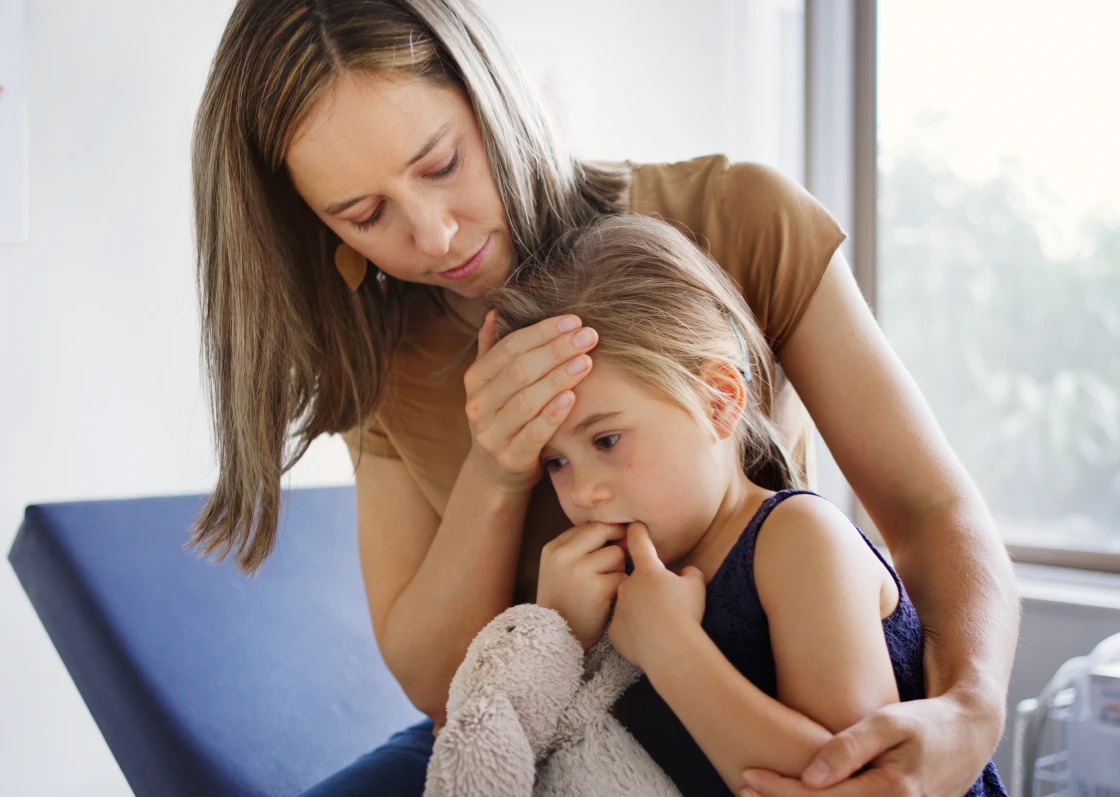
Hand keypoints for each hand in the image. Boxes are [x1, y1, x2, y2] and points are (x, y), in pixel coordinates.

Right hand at [464, 310, 597, 490]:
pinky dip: (552, 414)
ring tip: (586, 361)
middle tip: (588, 336)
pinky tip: (573, 397)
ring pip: (527, 400)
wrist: (495, 472)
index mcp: (475, 380)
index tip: (573, 321)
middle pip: (520, 370)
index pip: (509, 347)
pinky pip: (534, 433)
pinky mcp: (511, 458)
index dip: (542, 332)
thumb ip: (493, 349)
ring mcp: (492, 433)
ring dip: (559, 377)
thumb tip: (494, 312)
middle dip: (557, 350)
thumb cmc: (504, 417)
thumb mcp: (493, 384)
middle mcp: (479, 405)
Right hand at [537, 522, 627, 649]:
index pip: (588, 525)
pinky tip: (608, 599)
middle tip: (615, 561)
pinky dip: (620, 587)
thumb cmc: (563, 600)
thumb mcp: (557, 568)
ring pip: (616, 554)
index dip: (605, 533)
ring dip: (617, 568)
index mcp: (553, 548)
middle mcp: (564, 556)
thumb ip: (580, 546)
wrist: (555, 638)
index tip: (609, 545)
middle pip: (604, 532)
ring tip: (604, 585)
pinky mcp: (598, 589)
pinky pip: (622, 576)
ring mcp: (580, 571)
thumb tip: (617, 529)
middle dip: (615, 543)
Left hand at [608, 523, 705, 668]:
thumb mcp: (696, 586)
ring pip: (628, 606)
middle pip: (635, 581)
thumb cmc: (685, 613)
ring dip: (640, 611)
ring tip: (660, 626)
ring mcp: (618, 609)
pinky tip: (649, 640)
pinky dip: (634, 633)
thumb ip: (690, 574)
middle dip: (646, 588)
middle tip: (665, 603)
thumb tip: (686, 573)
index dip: (637, 532)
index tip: (634, 526)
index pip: (639, 543)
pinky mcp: (615, 632)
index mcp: (647, 571)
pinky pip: (625, 629)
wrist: (671, 650)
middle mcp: (627, 585)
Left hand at [740, 690, 1000, 796]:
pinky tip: (801, 793)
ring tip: (764, 793)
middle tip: (743, 788)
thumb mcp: (889, 722)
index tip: (748, 776)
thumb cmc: (927, 722)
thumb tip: (810, 778)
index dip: (781, 791)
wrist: (971, 734)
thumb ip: (849, 748)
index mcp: (892, 793)